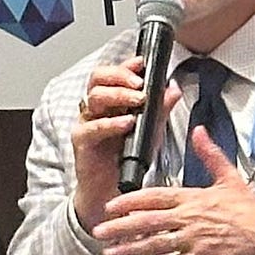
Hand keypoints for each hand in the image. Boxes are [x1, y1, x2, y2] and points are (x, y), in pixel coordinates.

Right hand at [71, 57, 181, 229]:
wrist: (112, 191)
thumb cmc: (127, 159)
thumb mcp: (150, 131)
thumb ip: (160, 110)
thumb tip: (173, 89)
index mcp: (111, 101)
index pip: (113, 74)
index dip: (126, 66)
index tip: (142, 63)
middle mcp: (96, 108)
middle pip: (99, 78)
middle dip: (120, 76)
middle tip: (140, 84)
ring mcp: (87, 123)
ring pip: (95, 97)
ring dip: (118, 95)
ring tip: (138, 101)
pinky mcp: (82, 141)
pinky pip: (92, 127)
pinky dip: (110, 123)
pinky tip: (126, 123)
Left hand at [93, 127, 254, 254]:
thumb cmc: (252, 211)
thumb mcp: (230, 178)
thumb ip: (210, 154)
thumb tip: (199, 131)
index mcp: (194, 197)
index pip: (155, 196)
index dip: (130, 200)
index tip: (112, 204)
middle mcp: (191, 218)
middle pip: (149, 221)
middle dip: (120, 227)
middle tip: (99, 230)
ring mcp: (196, 240)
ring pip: (156, 245)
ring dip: (130, 249)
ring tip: (110, 253)